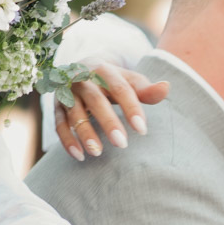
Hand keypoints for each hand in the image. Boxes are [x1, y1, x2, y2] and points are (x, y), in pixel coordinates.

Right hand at [53, 63, 168, 160]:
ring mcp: (67, 93)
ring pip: (74, 113)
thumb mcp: (129, 81)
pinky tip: (79, 156)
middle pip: (96, 101)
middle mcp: (83, 79)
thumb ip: (146, 89)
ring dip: (85, 133)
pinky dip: (67, 140)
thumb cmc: (112, 80)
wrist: (82, 68)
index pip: (120, 89)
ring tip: (98, 153)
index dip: (131, 108)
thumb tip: (166, 88)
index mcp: (104, 70)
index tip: (142, 130)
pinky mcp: (57, 107)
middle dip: (108, 122)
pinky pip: (59, 124)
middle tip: (122, 144)